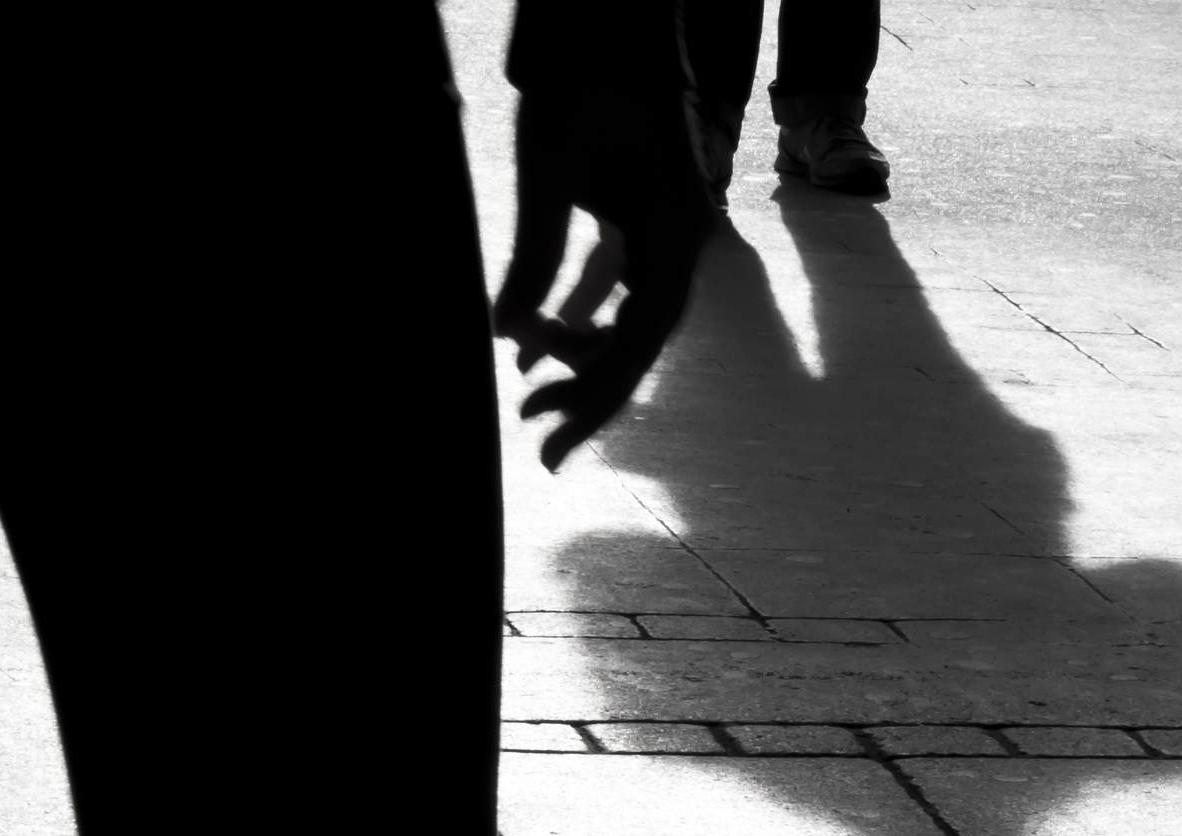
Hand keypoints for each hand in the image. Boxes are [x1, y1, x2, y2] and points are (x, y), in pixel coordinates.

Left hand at [493, 92, 715, 470]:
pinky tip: (531, 349)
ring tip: (527, 401)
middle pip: (637, 342)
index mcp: (673, 235)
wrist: (608, 22)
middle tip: (539, 447)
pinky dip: (574, 318)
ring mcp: (660, 235)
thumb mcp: (547, 169)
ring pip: (623, 321)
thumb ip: (533, 251)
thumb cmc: (582, 83)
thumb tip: (506, 333)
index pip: (640, 337)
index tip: (548, 428)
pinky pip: (609, 288)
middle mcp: (676, 244)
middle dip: (588, 393)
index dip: (598, 391)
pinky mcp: (634, 222)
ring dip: (577, 358)